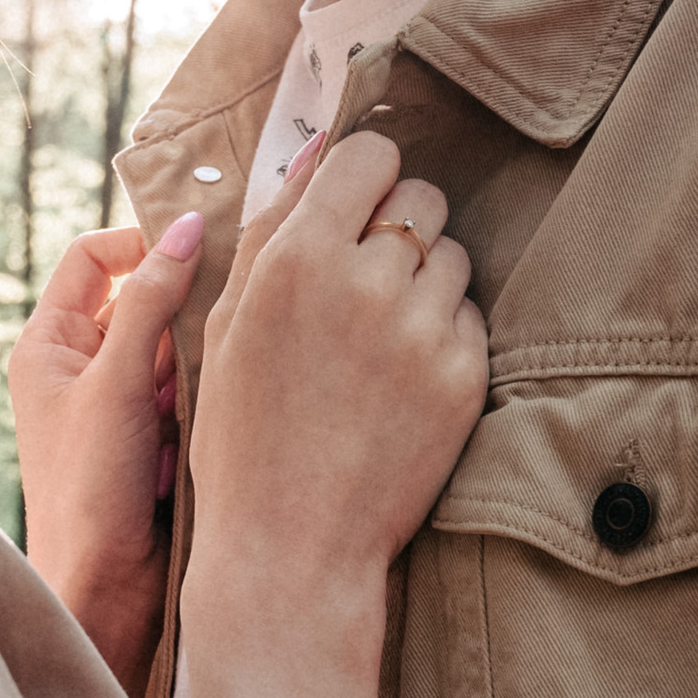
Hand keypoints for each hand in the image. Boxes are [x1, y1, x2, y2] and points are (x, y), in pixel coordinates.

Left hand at [10, 213, 204, 694]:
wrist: (103, 593)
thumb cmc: (89, 490)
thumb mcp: (119, 382)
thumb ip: (152, 300)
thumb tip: (184, 225)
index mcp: (48, 344)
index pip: (92, 257)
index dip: (138, 242)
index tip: (195, 246)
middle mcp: (79, 367)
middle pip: (141, 300)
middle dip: (182, 309)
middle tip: (224, 312)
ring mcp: (118, 404)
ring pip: (173, 348)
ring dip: (196, 361)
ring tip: (206, 390)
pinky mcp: (153, 439)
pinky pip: (188, 393)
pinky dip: (204, 399)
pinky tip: (210, 424)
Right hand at [190, 131, 486, 624]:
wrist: (291, 548)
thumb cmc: (244, 435)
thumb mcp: (227, 324)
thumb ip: (270, 228)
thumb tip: (316, 149)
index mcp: (296, 258)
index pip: (369, 153)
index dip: (366, 175)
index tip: (356, 205)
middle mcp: (365, 282)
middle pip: (422, 196)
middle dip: (400, 223)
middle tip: (368, 278)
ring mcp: (422, 330)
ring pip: (453, 256)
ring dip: (425, 282)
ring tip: (380, 341)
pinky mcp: (465, 376)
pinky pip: (470, 318)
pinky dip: (443, 337)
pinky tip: (401, 382)